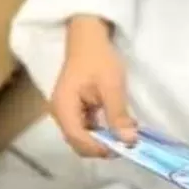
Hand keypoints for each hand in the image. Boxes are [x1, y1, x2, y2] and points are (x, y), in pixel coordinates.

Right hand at [50, 15, 134, 157]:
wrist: (88, 39)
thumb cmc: (98, 59)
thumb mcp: (112, 86)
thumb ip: (118, 114)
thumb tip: (128, 141)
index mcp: (63, 108)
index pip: (77, 139)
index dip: (99, 148)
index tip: (123, 149)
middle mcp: (61, 114)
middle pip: (78, 142)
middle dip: (102, 147)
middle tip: (127, 144)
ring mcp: (67, 112)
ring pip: (83, 137)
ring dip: (104, 140)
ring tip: (126, 136)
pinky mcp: (75, 109)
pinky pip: (87, 127)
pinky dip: (102, 130)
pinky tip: (120, 126)